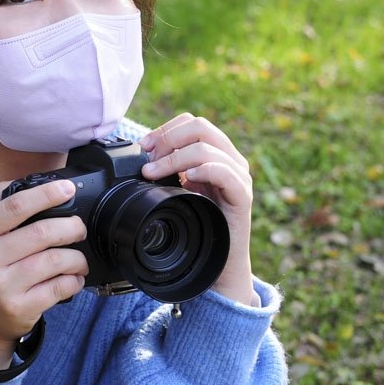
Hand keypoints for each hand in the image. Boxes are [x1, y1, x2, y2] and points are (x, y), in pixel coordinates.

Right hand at [0, 179, 89, 368]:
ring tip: (79, 260)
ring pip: (54, 261)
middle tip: (79, 229)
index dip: (46, 194)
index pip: (15, 206)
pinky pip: (60, 288)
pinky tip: (73, 279)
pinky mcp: (19, 307)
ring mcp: (2, 285)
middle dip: (71, 227)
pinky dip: (75, 281)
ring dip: (77, 258)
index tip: (68, 189)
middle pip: (41, 233)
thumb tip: (36, 183)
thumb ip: (2, 206)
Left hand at [139, 113, 257, 305]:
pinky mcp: (242, 195)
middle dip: (167, 139)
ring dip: (173, 157)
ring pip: (207, 146)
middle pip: (200, 126)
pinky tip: (184, 180)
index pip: (191, 123)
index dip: (164, 129)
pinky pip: (225, 172)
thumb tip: (140, 154)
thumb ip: (166, 170)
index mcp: (214, 153)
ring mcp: (238, 175)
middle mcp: (229, 159)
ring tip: (154, 173)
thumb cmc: (196, 225)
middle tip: (147, 160)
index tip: (143, 146)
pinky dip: (201, 170)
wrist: (218, 261)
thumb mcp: (176, 191)